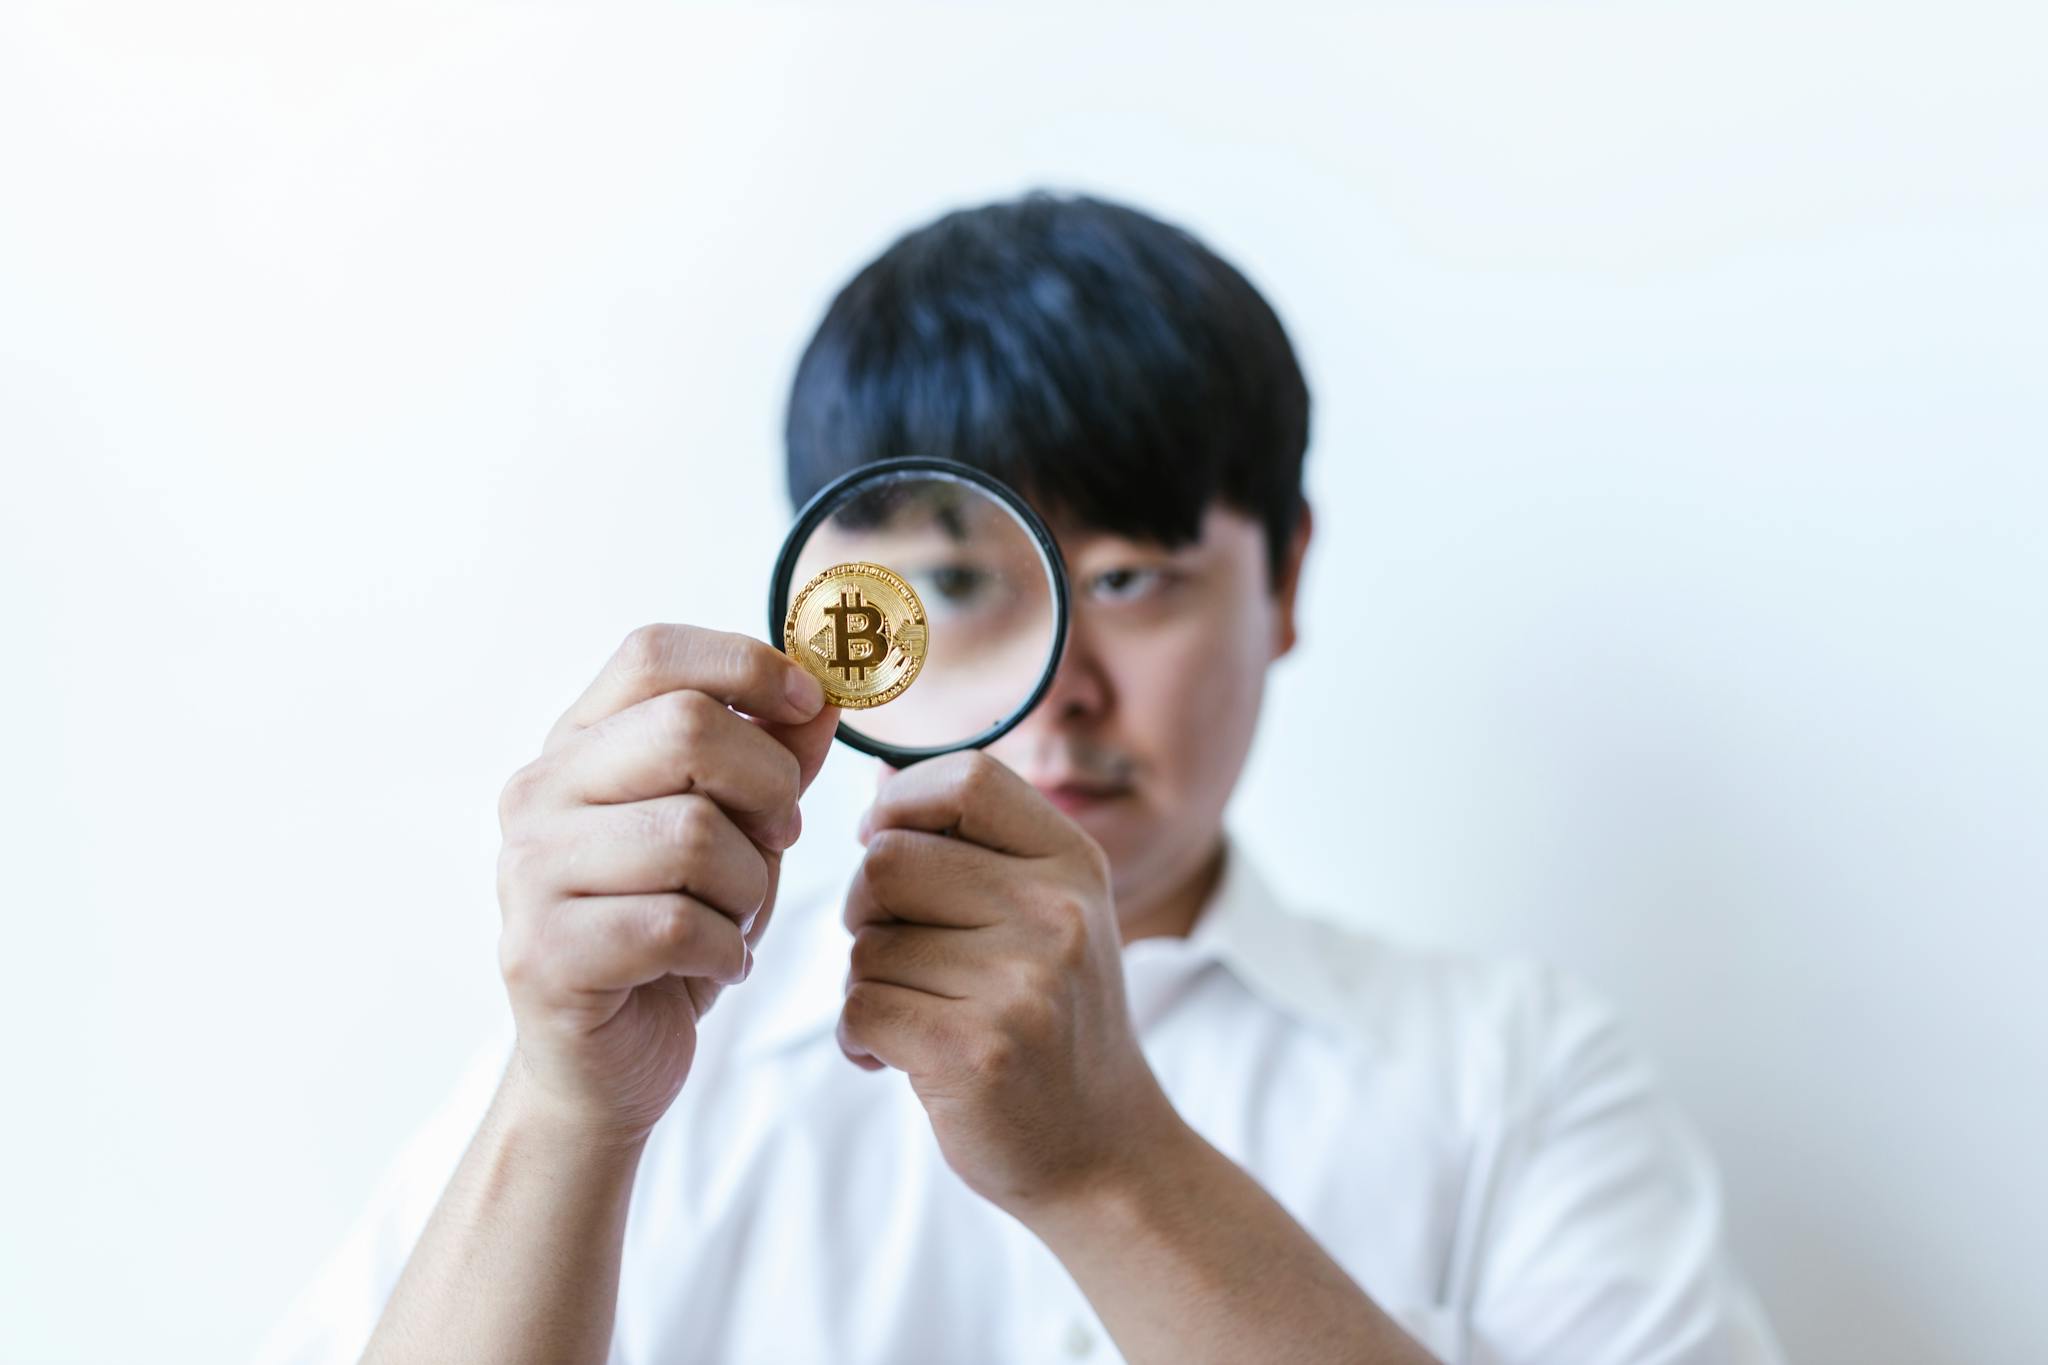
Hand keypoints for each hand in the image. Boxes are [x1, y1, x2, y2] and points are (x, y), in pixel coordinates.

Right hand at [494, 624, 838, 1141]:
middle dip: (767, 786)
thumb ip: (774, 759)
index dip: (746, 665)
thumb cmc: (672, 934)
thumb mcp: (739, 835)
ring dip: (748, 885)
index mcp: (577, 744)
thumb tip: (825, 689)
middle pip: (686, 730)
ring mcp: (529, 872)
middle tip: (780, 839)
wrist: (605, 1067)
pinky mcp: (543, 952)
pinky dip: (724, 946)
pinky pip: (676, 924)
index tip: (810, 705)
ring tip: (734, 916)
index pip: (653, 653)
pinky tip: (716, 962)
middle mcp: (537, 793)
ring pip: (692, 833)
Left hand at [838, 750, 1178, 1221]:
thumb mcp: (1045, 917)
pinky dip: (859, 1039)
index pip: (966, 778)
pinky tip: (898, 1060)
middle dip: (866, 909)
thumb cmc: (1052, 1023)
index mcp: (1073, 864)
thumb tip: (875, 780)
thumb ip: (970, 850)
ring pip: (867, 945)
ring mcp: (1022, 983)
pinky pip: (860, 1008)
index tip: (883, 839)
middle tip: (897, 955)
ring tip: (920, 1018)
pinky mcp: (976, 1051)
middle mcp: (1057, 913)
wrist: (1104, 1152)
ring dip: (866, 985)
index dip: (901, 800)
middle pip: (888, 861)